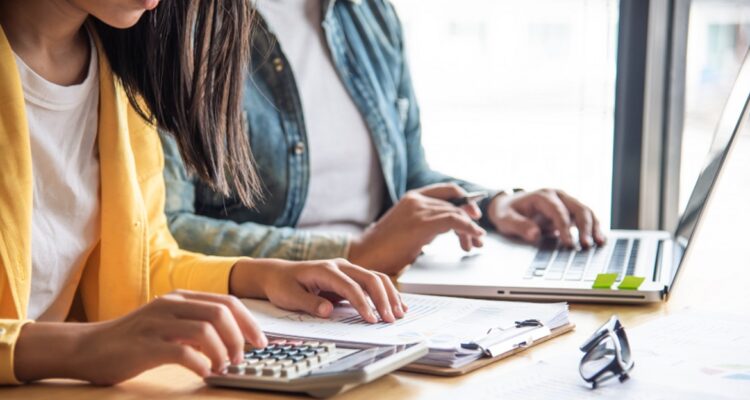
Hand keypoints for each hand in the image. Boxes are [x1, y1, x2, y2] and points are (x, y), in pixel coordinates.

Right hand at [14, 290, 266, 384]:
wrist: (88, 349)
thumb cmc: (133, 341)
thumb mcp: (169, 326)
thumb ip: (196, 328)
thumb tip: (232, 341)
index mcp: (180, 298)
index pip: (227, 302)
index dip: (249, 321)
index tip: (261, 342)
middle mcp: (171, 304)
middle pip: (221, 312)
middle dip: (240, 337)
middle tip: (241, 358)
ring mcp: (157, 322)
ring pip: (206, 329)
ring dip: (222, 351)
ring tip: (223, 367)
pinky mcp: (145, 345)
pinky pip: (183, 352)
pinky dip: (200, 364)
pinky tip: (203, 373)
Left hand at [229, 258, 406, 323]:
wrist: (278, 274)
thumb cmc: (282, 285)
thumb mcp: (289, 296)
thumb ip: (309, 303)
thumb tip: (328, 311)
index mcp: (325, 269)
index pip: (350, 286)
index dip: (362, 303)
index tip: (371, 319)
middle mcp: (340, 266)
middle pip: (369, 278)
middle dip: (383, 299)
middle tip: (390, 319)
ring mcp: (347, 270)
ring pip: (376, 278)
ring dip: (389, 295)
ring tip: (399, 313)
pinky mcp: (351, 277)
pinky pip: (373, 282)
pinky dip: (387, 293)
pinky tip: (397, 304)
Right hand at [348, 183, 486, 273]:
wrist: (365, 255)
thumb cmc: (384, 248)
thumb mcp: (409, 228)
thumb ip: (427, 222)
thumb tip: (450, 226)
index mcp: (412, 198)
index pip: (447, 191)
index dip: (465, 200)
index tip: (474, 214)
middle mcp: (417, 199)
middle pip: (455, 204)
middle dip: (470, 221)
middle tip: (477, 237)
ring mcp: (419, 209)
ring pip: (457, 213)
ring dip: (470, 230)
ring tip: (475, 243)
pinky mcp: (421, 223)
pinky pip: (454, 220)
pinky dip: (468, 228)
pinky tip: (473, 237)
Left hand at [488, 189, 605, 247]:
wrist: (507, 205)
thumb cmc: (506, 212)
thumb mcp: (505, 219)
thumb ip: (519, 226)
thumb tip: (535, 235)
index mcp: (542, 196)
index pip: (558, 211)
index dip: (565, 227)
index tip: (569, 243)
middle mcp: (558, 196)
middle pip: (578, 208)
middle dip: (585, 227)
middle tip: (587, 245)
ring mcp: (566, 202)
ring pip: (586, 211)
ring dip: (594, 227)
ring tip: (600, 243)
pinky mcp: (569, 211)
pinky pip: (586, 218)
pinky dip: (594, 228)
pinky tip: (600, 240)